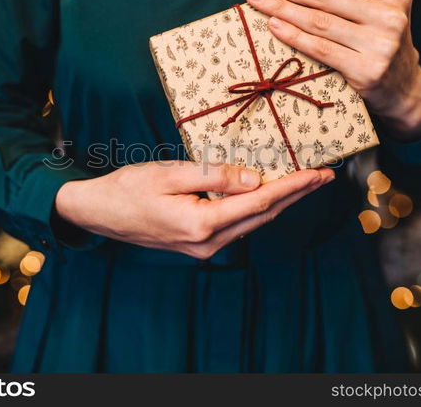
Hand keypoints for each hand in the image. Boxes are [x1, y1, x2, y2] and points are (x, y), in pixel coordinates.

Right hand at [55, 161, 334, 259]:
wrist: (98, 213)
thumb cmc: (128, 189)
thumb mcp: (170, 173)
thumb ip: (214, 175)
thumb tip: (254, 178)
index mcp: (202, 223)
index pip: (259, 201)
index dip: (292, 186)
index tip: (319, 173)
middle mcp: (208, 243)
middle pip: (262, 215)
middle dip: (295, 195)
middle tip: (322, 176)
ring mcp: (203, 248)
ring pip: (252, 222)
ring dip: (279, 202)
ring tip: (303, 183)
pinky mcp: (197, 244)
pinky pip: (237, 225)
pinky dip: (257, 208)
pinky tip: (267, 194)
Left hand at [244, 0, 420, 140]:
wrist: (402, 88)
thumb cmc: (377, 42)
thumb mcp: (369, 9)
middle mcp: (390, 16)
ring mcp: (380, 45)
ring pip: (319, 22)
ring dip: (281, 8)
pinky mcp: (367, 71)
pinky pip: (320, 49)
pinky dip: (294, 36)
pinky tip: (273, 24)